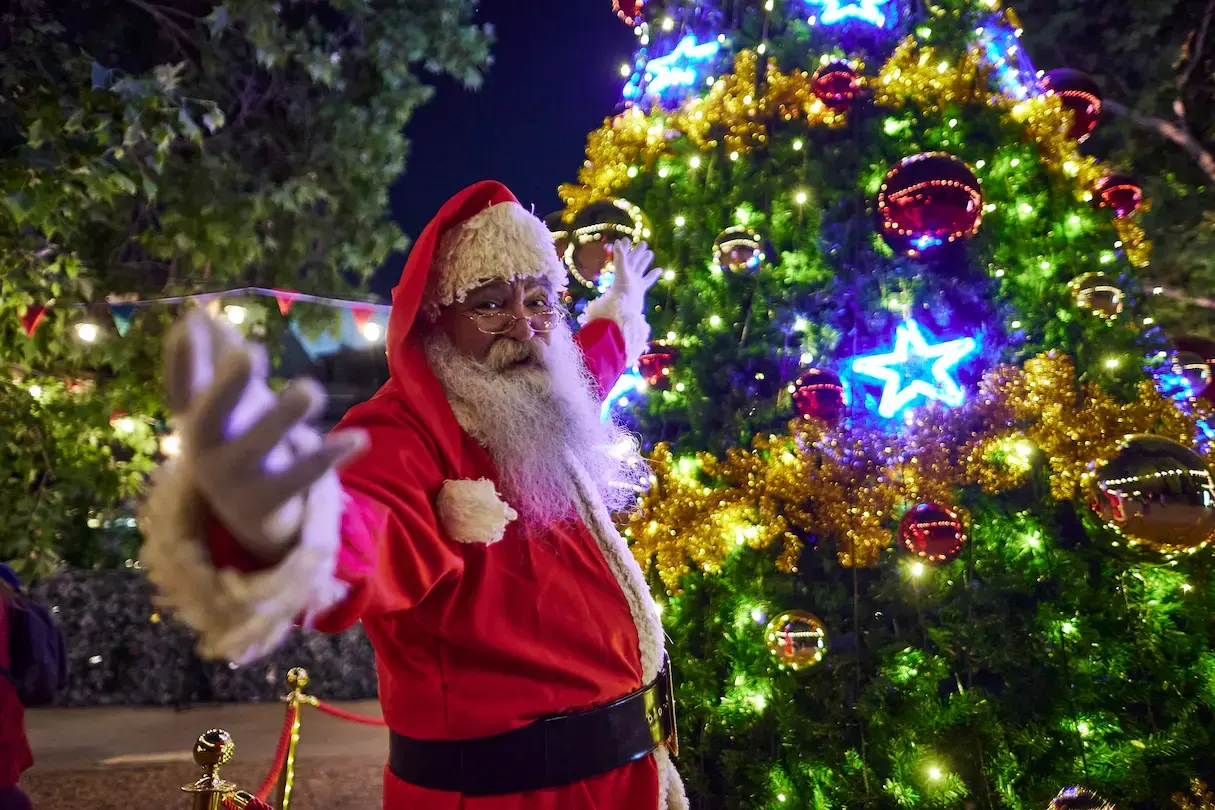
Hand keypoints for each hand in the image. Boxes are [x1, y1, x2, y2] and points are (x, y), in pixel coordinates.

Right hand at [163, 311, 366, 560]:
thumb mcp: (231, 404)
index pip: (182, 387)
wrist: (250, 518)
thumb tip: (201, 315)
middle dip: (228, 386)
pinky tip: (359, 438)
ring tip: (310, 389)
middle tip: (251, 352)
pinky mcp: (268, 502)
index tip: (190, 320)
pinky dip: (330, 456)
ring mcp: (234, 479)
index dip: (181, 358)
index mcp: (196, 420)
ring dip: (282, 418)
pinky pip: (301, 477)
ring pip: (255, 448)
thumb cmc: (240, 443)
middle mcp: (206, 450)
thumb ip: (218, 362)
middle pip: (209, 418)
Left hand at [608, 240, 662, 311]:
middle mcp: (628, 275)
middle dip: (637, 252)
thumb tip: (617, 242)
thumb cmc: (622, 291)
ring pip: (641, 269)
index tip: (626, 239)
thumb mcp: (622, 271)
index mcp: (622, 269)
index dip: (625, 247)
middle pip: (633, 260)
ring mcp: (634, 282)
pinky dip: (653, 275)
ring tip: (651, 253)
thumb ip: (620, 257)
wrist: (624, 310)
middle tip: (644, 243)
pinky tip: (660, 270)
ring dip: (645, 261)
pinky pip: (648, 280)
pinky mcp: (640, 289)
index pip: (623, 255)